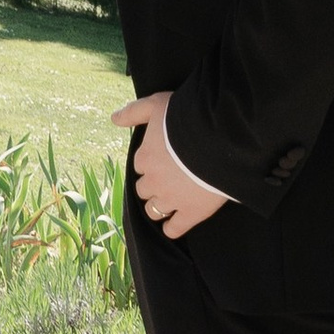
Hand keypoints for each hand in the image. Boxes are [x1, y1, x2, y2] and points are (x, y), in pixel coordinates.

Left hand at [115, 89, 230, 237]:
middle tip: (167, 180)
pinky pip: (174, 229)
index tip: (161, 159)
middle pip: (144, 190)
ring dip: (158, 207)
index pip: (140, 165)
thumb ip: (134, 111)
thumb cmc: (187, 118)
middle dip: (152, 186)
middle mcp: (153, 182)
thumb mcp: (157, 104)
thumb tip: (114, 118)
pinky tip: (174, 225)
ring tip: (169, 202)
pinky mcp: (190, 213)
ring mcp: (171, 200)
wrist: (218, 138)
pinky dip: (172, 228)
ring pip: (154, 210)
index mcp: (145, 158)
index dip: (150, 163)